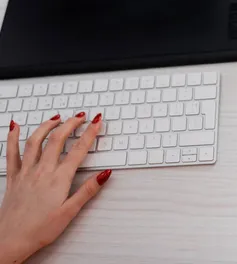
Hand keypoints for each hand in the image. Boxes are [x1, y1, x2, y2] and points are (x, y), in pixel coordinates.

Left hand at [0, 113, 112, 263]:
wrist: (10, 240)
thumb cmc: (38, 230)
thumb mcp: (70, 212)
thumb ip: (87, 191)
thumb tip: (104, 175)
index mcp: (58, 179)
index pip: (78, 150)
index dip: (90, 133)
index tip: (97, 122)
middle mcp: (42, 171)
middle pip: (57, 139)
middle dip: (71, 124)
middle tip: (81, 116)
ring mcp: (26, 172)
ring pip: (35, 141)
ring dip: (47, 125)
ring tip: (57, 117)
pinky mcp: (14, 177)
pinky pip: (11, 152)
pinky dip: (13, 137)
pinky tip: (15, 127)